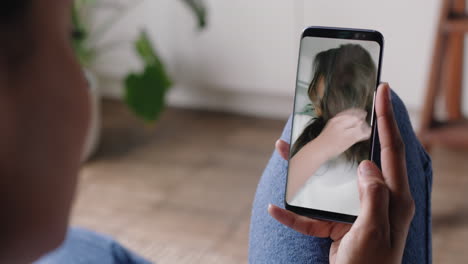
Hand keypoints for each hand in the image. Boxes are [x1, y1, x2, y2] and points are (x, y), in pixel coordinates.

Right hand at [271, 83, 414, 262]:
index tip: (382, 89)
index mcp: (392, 198)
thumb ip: (373, 197)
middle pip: (353, 158)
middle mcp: (373, 199)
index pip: (391, 150)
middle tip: (326, 112)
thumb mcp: (373, 233)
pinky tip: (276, 208)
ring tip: (284, 150)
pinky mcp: (334, 225)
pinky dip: (292, 213)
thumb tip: (366, 165)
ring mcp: (352, 211)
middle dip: (335, 136)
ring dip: (303, 168)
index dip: (387, 117)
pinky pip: (310, 215)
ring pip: (326, 182)